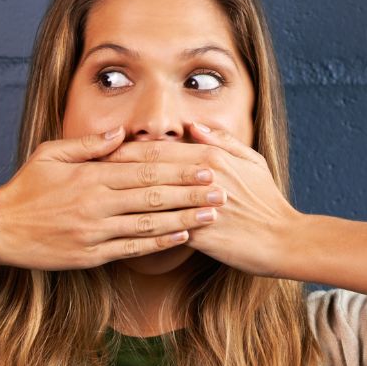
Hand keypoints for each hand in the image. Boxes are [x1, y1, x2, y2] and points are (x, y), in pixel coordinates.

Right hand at [0, 126, 229, 269]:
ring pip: (149, 225)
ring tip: (213, 216)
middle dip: (192, 194)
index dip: (179, 170)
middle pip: (154, 197)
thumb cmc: (26, 188)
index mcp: (91, 176)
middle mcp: (97, 204)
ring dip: (184, 220)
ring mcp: (95, 232)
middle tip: (224, 191)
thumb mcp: (50, 155)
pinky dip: (159, 244)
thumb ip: (87, 146)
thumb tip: (120, 135)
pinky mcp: (91, 255)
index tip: (206, 166)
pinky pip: (132, 249)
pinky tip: (182, 238)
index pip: (144, 170)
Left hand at [99, 121, 301, 276]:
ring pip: (150, 198)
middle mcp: (201, 177)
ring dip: (120, 198)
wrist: (282, 239)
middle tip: (84, 171)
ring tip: (93, 199)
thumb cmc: (267, 201)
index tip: (98, 151)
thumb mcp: (251, 161)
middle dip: (113, 169)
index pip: (157, 148)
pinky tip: (117, 231)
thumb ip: (222, 140)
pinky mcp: (199, 233)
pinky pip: (162, 229)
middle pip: (146, 170)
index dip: (125, 149)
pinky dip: (139, 228)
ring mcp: (198, 205)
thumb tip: (193, 126)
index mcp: (210, 157)